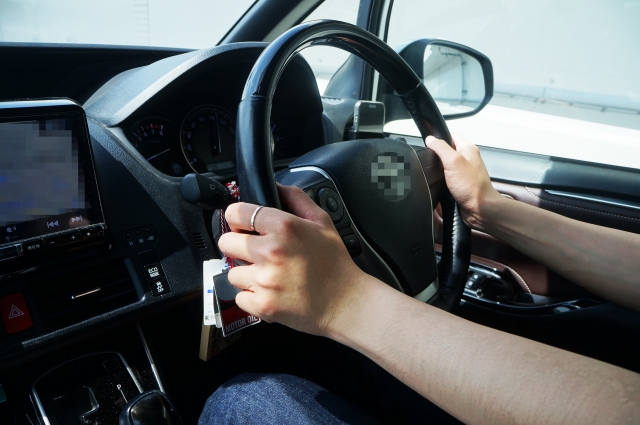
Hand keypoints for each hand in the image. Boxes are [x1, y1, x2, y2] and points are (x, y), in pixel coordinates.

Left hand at [217, 184, 368, 335]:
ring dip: (246, 274)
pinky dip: (252, 296)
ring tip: (269, 275)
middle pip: (226, 242)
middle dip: (238, 246)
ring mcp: (265, 280)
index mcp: (285, 227)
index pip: (236, 213)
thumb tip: (276, 186)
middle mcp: (271, 252)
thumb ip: (296, 199)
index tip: (243, 226)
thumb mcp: (322, 222)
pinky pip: (239, 296)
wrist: (345, 302)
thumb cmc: (335, 263)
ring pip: (232, 272)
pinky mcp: (262, 305)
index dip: (237, 218)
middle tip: (255, 252)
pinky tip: (271, 292)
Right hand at [425, 134, 502, 229]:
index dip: (439, 138)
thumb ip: (441, 148)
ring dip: (437, 170)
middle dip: (436, 156)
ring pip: (445, 165)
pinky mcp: (460, 184)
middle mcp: (467, 160)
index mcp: (468, 149)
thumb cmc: (472, 187)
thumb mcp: (453, 162)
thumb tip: (430, 139)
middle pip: (446, 151)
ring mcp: (463, 172)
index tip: (429, 143)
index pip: (451, 136)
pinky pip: (446, 178)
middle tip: (431, 161)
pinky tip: (438, 184)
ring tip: (435, 173)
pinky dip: (440, 181)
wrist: (479, 209)